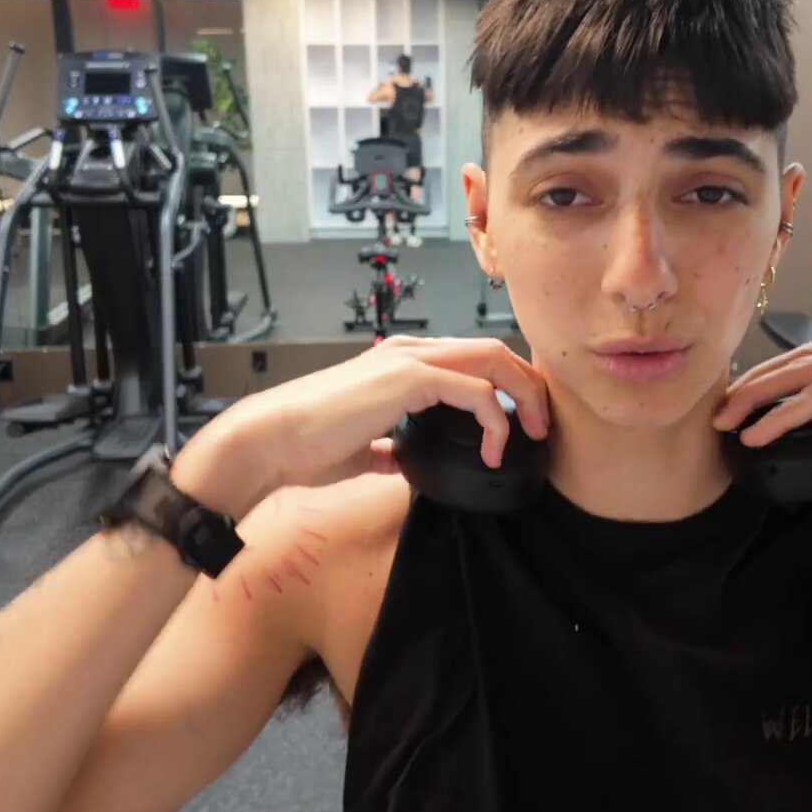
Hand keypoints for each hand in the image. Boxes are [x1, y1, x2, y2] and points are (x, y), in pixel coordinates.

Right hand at [171, 336, 550, 517]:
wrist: (271, 441)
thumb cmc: (304, 446)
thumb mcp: (359, 448)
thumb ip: (384, 447)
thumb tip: (397, 460)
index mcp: (399, 363)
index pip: (470, 360)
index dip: (505, 385)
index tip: (521, 423)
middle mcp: (409, 351)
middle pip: (493, 350)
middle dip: (527, 384)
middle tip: (540, 426)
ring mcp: (409, 360)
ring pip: (493, 359)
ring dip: (524, 395)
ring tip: (531, 434)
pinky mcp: (408, 379)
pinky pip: (475, 391)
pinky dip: (496, 419)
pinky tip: (495, 449)